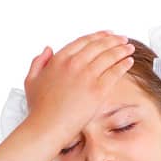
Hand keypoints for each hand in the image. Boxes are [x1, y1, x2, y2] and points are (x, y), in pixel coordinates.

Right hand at [22, 32, 135, 155]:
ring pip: (109, 57)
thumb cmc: (39, 107)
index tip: (106, 34)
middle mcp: (73, 64)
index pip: (82, 41)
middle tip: (122, 39)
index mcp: (58, 59)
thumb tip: (48, 49)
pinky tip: (128, 61)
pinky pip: (114, 73)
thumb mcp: (31, 79)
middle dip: (113, 40)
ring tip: (129, 48)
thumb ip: (38, 61)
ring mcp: (86, 76)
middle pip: (98, 46)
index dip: (97, 36)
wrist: (48, 126)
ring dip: (121, 50)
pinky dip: (123, 65)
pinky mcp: (98, 90)